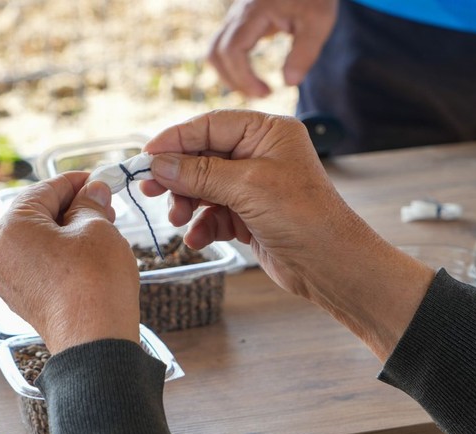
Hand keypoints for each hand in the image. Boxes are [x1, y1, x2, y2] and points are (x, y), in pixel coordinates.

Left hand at [0, 173, 140, 354]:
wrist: (94, 339)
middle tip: (105, 205)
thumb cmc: (94, 283)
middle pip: (37, 215)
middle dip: (72, 207)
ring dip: (68, 231)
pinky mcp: (21, 298)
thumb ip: (90, 204)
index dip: (76, 181)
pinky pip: (39, 264)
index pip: (45, 190)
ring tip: (101, 231)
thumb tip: (92, 192)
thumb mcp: (98, 229)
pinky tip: (88, 256)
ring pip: (39, 241)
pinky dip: (61, 255)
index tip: (96, 179)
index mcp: (11, 226)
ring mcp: (7, 278)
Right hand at [140, 110, 433, 359]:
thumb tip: (158, 164)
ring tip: (179, 220)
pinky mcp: (252, 215)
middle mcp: (262, 155)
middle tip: (150, 191)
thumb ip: (199, 173)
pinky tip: (199, 239)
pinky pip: (216, 214)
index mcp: (268, 132)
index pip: (210, 125)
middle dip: (178, 177)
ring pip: (205, 188)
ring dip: (188, 204)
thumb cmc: (304, 217)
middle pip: (203, 157)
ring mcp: (256, 186)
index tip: (145, 157)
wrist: (331, 266)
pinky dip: (204, 226)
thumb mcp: (247, 187)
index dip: (174, 140)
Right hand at [208, 0, 336, 96]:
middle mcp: (239, 14)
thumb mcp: (318, 22)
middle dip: (234, 80)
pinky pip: (224, 47)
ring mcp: (236, 18)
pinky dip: (233, 66)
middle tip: (262, 95)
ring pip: (215, 51)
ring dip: (229, 75)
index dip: (244, 77)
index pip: (232, 50)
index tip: (267, 93)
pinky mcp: (240, 23)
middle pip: (216, 53)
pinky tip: (253, 77)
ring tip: (255, 90)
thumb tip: (289, 83)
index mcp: (255, 12)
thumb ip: (304, 53)